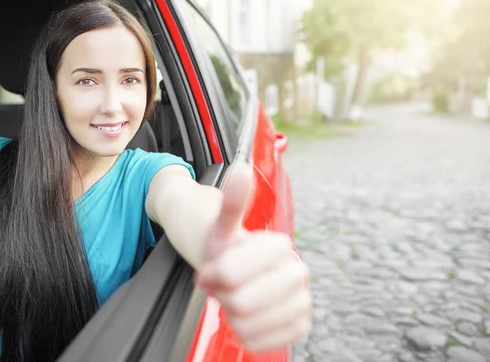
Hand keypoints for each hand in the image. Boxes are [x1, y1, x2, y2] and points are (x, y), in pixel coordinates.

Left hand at [195, 162, 312, 352]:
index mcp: (279, 247)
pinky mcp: (299, 326)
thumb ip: (232, 202)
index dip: (213, 275)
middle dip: (224, 295)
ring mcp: (301, 301)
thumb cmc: (226, 248)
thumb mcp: (221, 225)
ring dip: (233, 316)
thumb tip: (241, 168)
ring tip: (236, 298)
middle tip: (224, 286)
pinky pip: (263, 343)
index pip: (232, 273)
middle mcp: (297, 273)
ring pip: (250, 324)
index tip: (210, 270)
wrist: (235, 271)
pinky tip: (246, 318)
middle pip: (242, 302)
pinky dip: (246, 334)